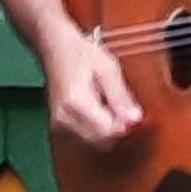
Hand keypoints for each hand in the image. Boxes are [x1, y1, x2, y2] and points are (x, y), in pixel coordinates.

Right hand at [47, 29, 141, 146]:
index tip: (130, 112)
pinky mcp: (58, 129)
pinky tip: (96, 112)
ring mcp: (58, 126)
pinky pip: (85, 140)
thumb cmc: (80, 54)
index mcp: (76, 103)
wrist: (56, 48)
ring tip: (104, 105)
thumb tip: (134, 119)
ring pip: (94, 143)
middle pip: (102, 142)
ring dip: (106, 130)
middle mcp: (63, 118)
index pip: (108, 132)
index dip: (124, 125)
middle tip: (118, 105)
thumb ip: (121, 96)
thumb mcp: (108, 69)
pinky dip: (96, 130)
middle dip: (116, 128)